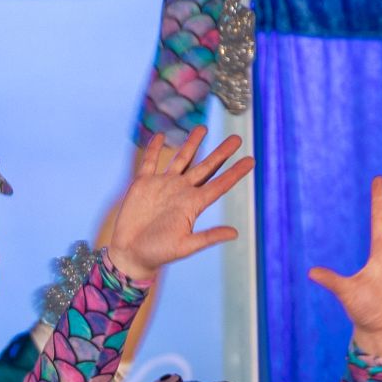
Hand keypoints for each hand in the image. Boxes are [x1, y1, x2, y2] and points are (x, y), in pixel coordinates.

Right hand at [105, 132, 251, 277]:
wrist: (130, 253)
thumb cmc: (159, 253)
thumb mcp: (186, 246)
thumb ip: (209, 237)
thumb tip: (235, 233)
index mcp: (193, 205)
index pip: (219, 184)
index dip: (235, 173)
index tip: (251, 160)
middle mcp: (181, 191)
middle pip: (206, 167)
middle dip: (221, 152)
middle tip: (237, 138)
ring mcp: (163, 185)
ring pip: (181, 158)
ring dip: (192, 143)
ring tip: (203, 127)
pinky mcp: (143, 184)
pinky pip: (150, 161)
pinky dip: (154, 148)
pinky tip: (161, 136)